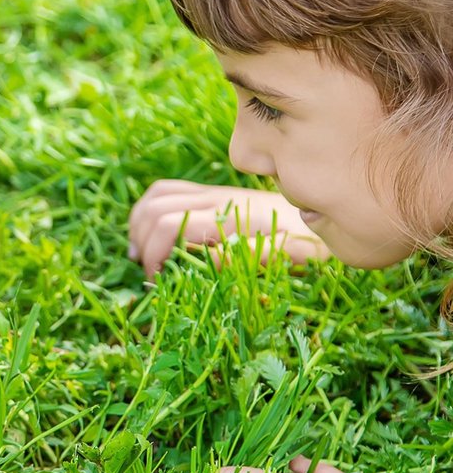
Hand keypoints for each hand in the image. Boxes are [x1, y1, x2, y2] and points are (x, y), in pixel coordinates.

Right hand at [127, 180, 328, 278]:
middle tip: (150, 273)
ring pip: (156, 196)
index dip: (154, 254)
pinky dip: (151, 212)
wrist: (332, 211)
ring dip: (141, 224)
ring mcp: (214, 192)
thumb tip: (202, 259)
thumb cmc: (314, 243)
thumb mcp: (290, 256)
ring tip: (144, 255)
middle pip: (156, 208)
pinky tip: (155, 236)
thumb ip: (248, 256)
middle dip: (143, 240)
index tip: (157, 280)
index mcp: (231, 215)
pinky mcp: (214, 193)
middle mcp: (217, 198)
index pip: (170, 224)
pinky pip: (168, 192)